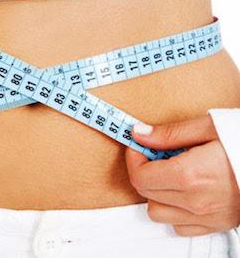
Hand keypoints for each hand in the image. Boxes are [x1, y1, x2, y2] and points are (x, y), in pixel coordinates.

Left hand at [125, 115, 239, 235]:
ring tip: (169, 173)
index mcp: (191, 175)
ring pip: (158, 213)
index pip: (140, 176)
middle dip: (143, 171)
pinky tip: (184, 191)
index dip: (134, 158)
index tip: (139, 146)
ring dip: (156, 193)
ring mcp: (208, 217)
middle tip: (155, 154)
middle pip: (146, 193)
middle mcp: (197, 201)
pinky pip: (180, 226)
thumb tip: (140, 134)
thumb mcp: (209, 126)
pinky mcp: (218, 224)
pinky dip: (174, 210)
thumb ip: (170, 133)